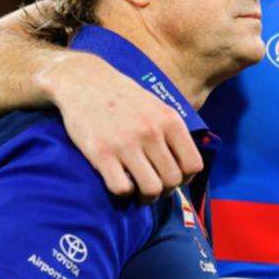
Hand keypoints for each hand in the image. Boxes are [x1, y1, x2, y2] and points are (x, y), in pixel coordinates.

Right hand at [35, 51, 203, 201]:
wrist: (85, 82)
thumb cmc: (124, 97)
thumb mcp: (157, 106)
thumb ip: (172, 132)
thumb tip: (187, 164)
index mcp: (169, 121)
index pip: (193, 164)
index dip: (187, 178)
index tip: (175, 179)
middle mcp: (151, 132)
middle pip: (173, 180)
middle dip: (166, 191)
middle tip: (155, 188)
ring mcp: (126, 144)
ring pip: (151, 189)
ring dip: (147, 197)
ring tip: (139, 192)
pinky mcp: (101, 153)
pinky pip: (122, 188)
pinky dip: (124, 192)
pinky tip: (120, 181)